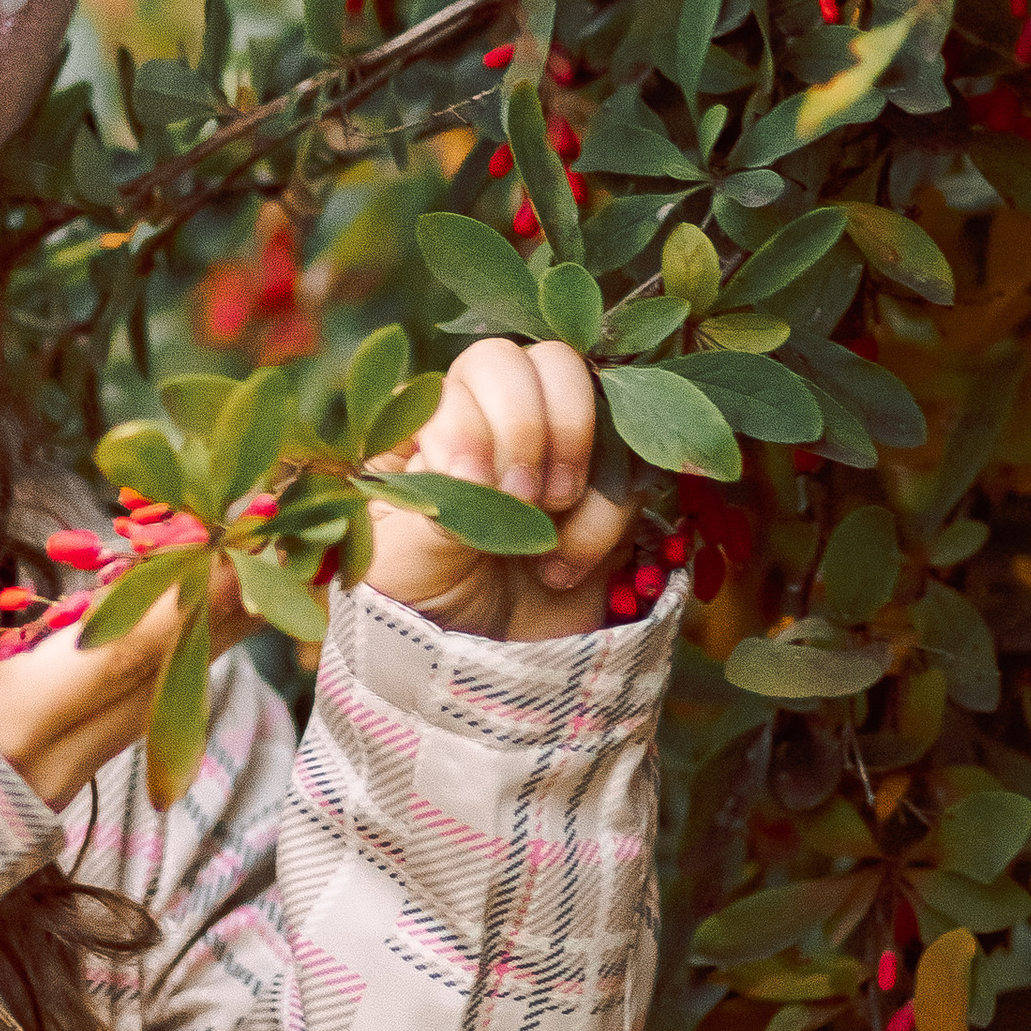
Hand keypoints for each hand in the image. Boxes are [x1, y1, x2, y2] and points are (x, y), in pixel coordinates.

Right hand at [0, 557, 249, 812]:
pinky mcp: (34, 803)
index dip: (200, 599)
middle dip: (228, 616)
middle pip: (162, 681)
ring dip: (199, 648)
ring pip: (145, 710)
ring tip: (246, 591)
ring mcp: (47, 791)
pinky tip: (162, 655)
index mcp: (11, 728)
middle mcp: (49, 765)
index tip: (260, 550)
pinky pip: (117, 731)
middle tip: (288, 555)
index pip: (130, 652)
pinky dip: (153, 682)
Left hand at [362, 338, 636, 640]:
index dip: (473, 425)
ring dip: (571, 458)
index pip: (453, 378)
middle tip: (521, 500)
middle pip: (514, 358)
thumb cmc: (423, 605)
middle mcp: (482, 418)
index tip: (474, 485)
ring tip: (543, 529)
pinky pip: (629, 460)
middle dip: (527, 429)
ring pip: (579, 382)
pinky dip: (602, 518)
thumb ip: (433, 499)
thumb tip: (481, 467)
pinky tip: (562, 568)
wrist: (485, 671)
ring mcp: (547, 442)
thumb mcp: (402, 557)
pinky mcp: (604, 480)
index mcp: (418, 427)